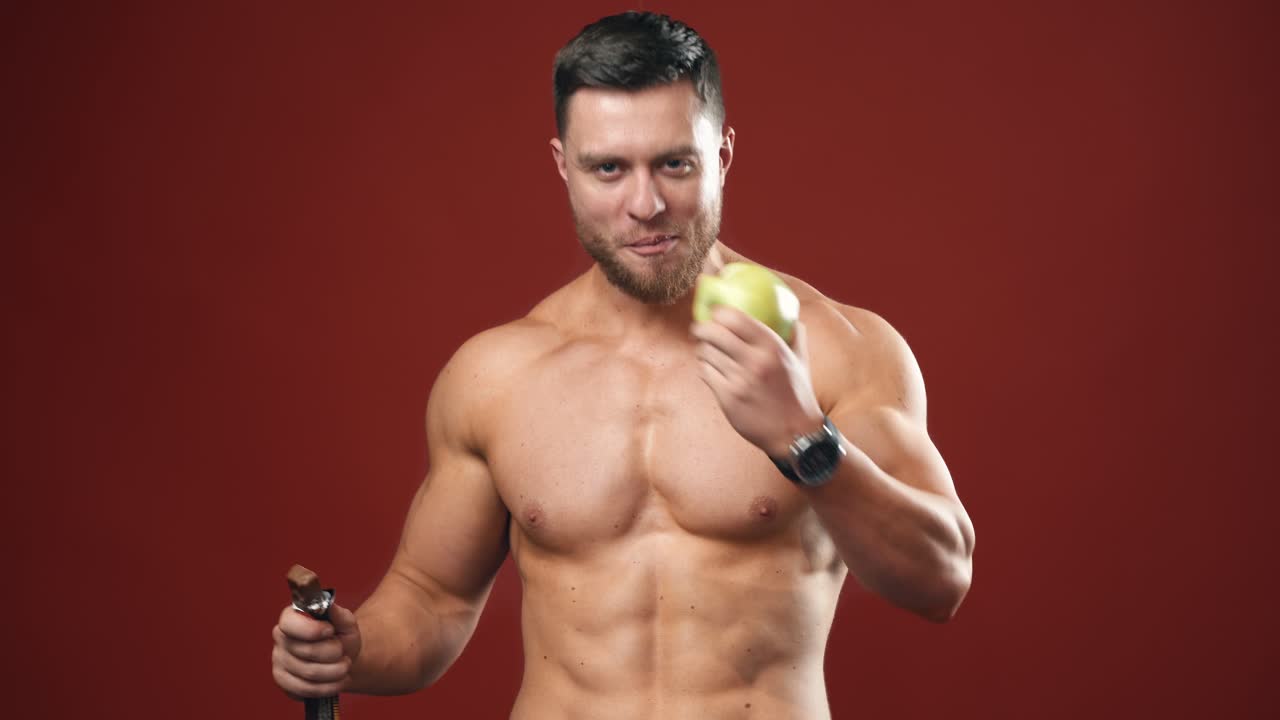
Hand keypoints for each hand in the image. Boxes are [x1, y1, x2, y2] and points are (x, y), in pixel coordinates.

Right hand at [271, 602, 361, 699]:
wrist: (341, 659)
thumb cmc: (341, 637)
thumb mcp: (346, 624)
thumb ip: (339, 614)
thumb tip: (329, 605)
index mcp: (292, 617)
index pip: (289, 623)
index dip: (312, 629)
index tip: (330, 631)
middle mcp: (281, 638)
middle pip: (306, 651)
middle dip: (334, 653)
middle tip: (343, 652)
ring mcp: (278, 660)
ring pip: (309, 672)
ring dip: (335, 671)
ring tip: (344, 666)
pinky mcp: (282, 681)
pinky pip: (305, 689)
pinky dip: (327, 687)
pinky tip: (337, 680)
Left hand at [690, 306, 824, 457]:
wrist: (794, 433)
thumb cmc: (798, 395)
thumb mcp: (800, 362)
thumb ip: (795, 337)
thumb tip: (792, 317)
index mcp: (772, 347)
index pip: (735, 317)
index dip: (719, 312)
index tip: (715, 313)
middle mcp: (754, 361)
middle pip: (713, 333)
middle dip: (701, 329)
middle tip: (700, 329)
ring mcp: (739, 380)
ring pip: (706, 353)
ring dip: (703, 350)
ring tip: (707, 351)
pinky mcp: (727, 398)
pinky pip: (705, 373)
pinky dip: (705, 369)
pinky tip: (711, 370)